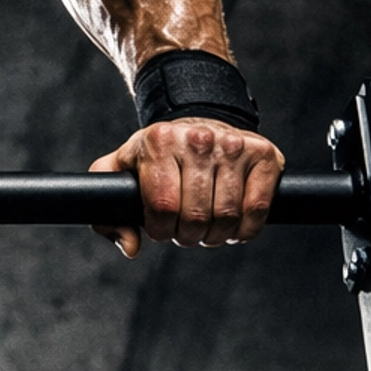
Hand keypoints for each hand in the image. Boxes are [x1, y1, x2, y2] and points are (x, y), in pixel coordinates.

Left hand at [89, 118, 283, 259]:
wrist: (199, 123)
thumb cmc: (157, 154)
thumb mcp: (121, 171)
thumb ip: (108, 211)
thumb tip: (131, 247)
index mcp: (159, 141)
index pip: (163, 207)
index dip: (161, 230)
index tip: (161, 227)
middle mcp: (198, 139)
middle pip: (196, 217)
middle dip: (187, 236)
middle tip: (185, 230)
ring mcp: (234, 145)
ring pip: (227, 217)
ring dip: (216, 236)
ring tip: (207, 228)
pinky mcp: (263, 154)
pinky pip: (257, 210)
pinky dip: (245, 230)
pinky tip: (233, 226)